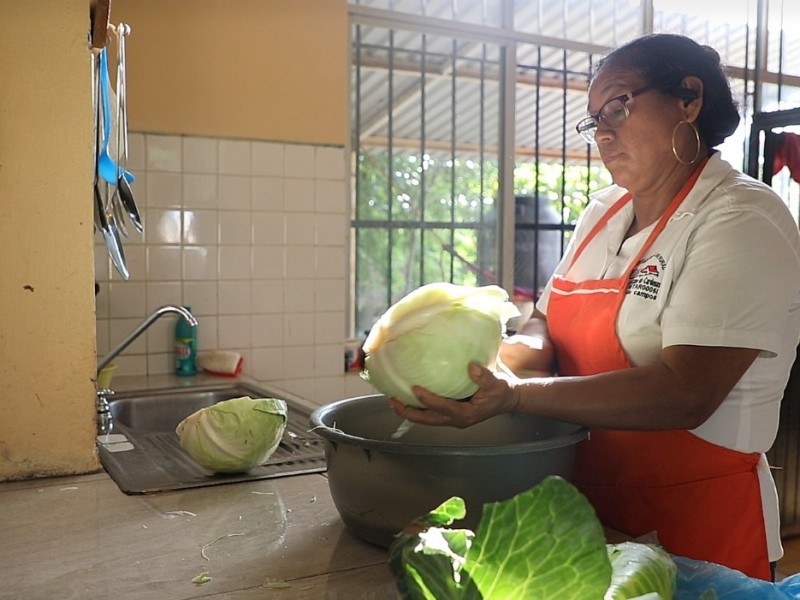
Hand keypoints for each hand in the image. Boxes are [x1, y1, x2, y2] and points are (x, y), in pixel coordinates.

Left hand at [389, 362, 518, 427]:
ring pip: (426, 419)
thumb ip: (484, 377)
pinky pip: (430, 414)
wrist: (507, 400)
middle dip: (408, 412)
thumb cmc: (501, 393)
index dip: (428, 400)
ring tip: (394, 400)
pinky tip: (409, 398)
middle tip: (393, 400)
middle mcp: (456, 419)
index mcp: (466, 414)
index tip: (415, 389)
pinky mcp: (450, 414)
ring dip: (410, 411)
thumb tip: (471, 367)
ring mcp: (452, 419)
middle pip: (427, 420)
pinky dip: (418, 408)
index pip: (443, 408)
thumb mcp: (496, 384)